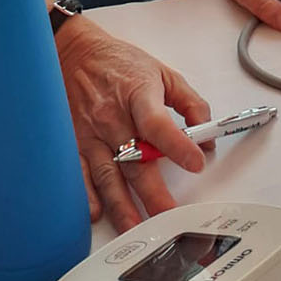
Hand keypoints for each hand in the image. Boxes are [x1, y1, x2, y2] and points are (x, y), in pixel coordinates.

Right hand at [55, 15, 209, 228]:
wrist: (74, 53)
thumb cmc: (119, 64)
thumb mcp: (164, 73)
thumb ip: (191, 103)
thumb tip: (207, 135)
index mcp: (138, 95)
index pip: (157, 124)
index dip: (178, 146)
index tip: (197, 163)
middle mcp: (112, 117)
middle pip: (134, 161)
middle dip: (153, 194)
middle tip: (170, 217)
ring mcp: (90, 132)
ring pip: (107, 175)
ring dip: (122, 205)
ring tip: (136, 228)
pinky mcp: (73, 142)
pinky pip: (78, 173)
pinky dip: (85, 195)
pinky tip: (95, 212)